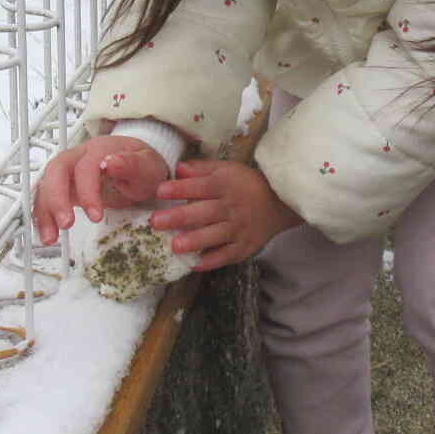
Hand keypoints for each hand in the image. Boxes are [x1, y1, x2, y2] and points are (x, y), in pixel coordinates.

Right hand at [32, 136, 170, 243]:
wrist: (139, 166)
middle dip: (57, 198)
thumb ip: (131, 164)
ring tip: (51, 236)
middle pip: (56, 170)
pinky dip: (43, 217)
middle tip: (66, 224)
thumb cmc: (142, 166)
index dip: (87, 191)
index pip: (85, 166)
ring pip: (45, 184)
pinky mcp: (62, 186)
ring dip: (45, 211)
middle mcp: (78, 156)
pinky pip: (46, 199)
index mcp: (99, 149)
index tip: (96, 216)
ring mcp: (68, 171)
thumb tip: (111, 162)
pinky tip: (48, 234)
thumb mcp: (147, 165)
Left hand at [150, 159, 302, 270]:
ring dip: (195, 241)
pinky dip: (211, 261)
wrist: (278, 204)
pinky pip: (226, 255)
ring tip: (174, 246)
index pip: (201, 186)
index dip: (181, 189)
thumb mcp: (225, 170)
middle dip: (180, 217)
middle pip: (205, 212)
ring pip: (216, 236)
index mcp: (226, 185)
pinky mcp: (243, 247)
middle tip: (156, 222)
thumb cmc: (244, 185)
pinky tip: (194, 264)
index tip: (160, 191)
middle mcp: (232, 207)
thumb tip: (177, 169)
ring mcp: (239, 229)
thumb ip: (201, 169)